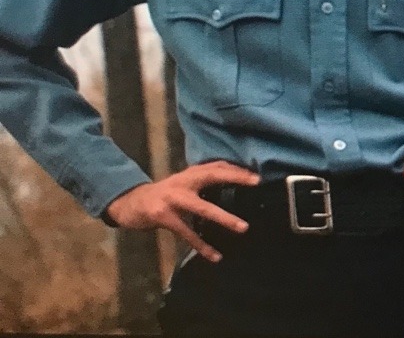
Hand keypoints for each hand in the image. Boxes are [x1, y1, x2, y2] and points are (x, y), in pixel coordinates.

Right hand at [105, 160, 259, 262]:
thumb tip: (231, 181)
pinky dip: (201, 245)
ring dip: (224, 218)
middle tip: (256, 183)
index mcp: (189, 174)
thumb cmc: (163, 195)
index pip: (216, 166)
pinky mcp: (163, 216)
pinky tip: (214, 256)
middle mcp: (182, 182)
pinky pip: (186, 232)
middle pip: (212, 175)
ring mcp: (172, 199)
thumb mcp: (182, 183)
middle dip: (235, 177)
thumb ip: (202, 181)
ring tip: (243, 227)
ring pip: (202, 208)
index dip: (236, 169)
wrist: (129, 203)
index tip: (256, 175)